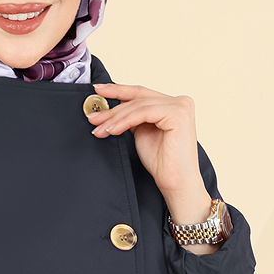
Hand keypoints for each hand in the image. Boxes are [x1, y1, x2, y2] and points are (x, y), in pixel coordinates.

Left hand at [87, 82, 205, 203]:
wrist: (175, 183)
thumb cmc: (161, 162)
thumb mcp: (141, 132)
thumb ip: (132, 117)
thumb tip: (109, 108)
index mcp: (173, 104)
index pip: (141, 93)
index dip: (118, 90)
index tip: (98, 91)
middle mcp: (180, 101)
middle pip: (138, 98)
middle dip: (112, 108)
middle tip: (93, 117)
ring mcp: (180, 106)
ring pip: (138, 106)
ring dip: (115, 118)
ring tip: (99, 129)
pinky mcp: (177, 114)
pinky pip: (142, 113)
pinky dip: (124, 121)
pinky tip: (111, 130)